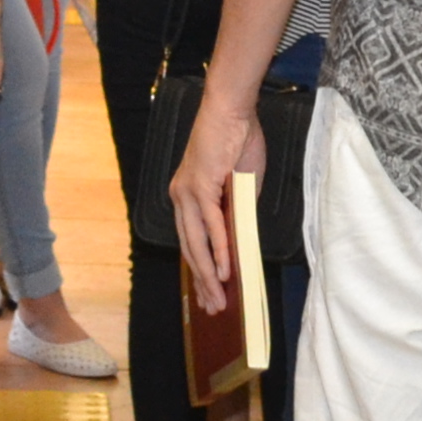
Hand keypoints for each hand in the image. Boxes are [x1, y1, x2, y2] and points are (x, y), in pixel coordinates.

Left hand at [167, 87, 267, 311]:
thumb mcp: (241, 186)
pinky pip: (211, 226)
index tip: (208, 296)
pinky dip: (220, 249)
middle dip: (203, 284)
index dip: (200, 273)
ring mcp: (188, 194)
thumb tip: (241, 239)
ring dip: (210, 275)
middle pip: (191, 250)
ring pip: (198, 244)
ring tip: (221, 299)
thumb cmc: (236, 142)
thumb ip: (237, 212)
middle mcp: (181, 200)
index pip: (191, 244)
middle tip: (214, 309)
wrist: (231, 111)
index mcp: (186, 199)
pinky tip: (227, 270)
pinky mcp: (200, 187)